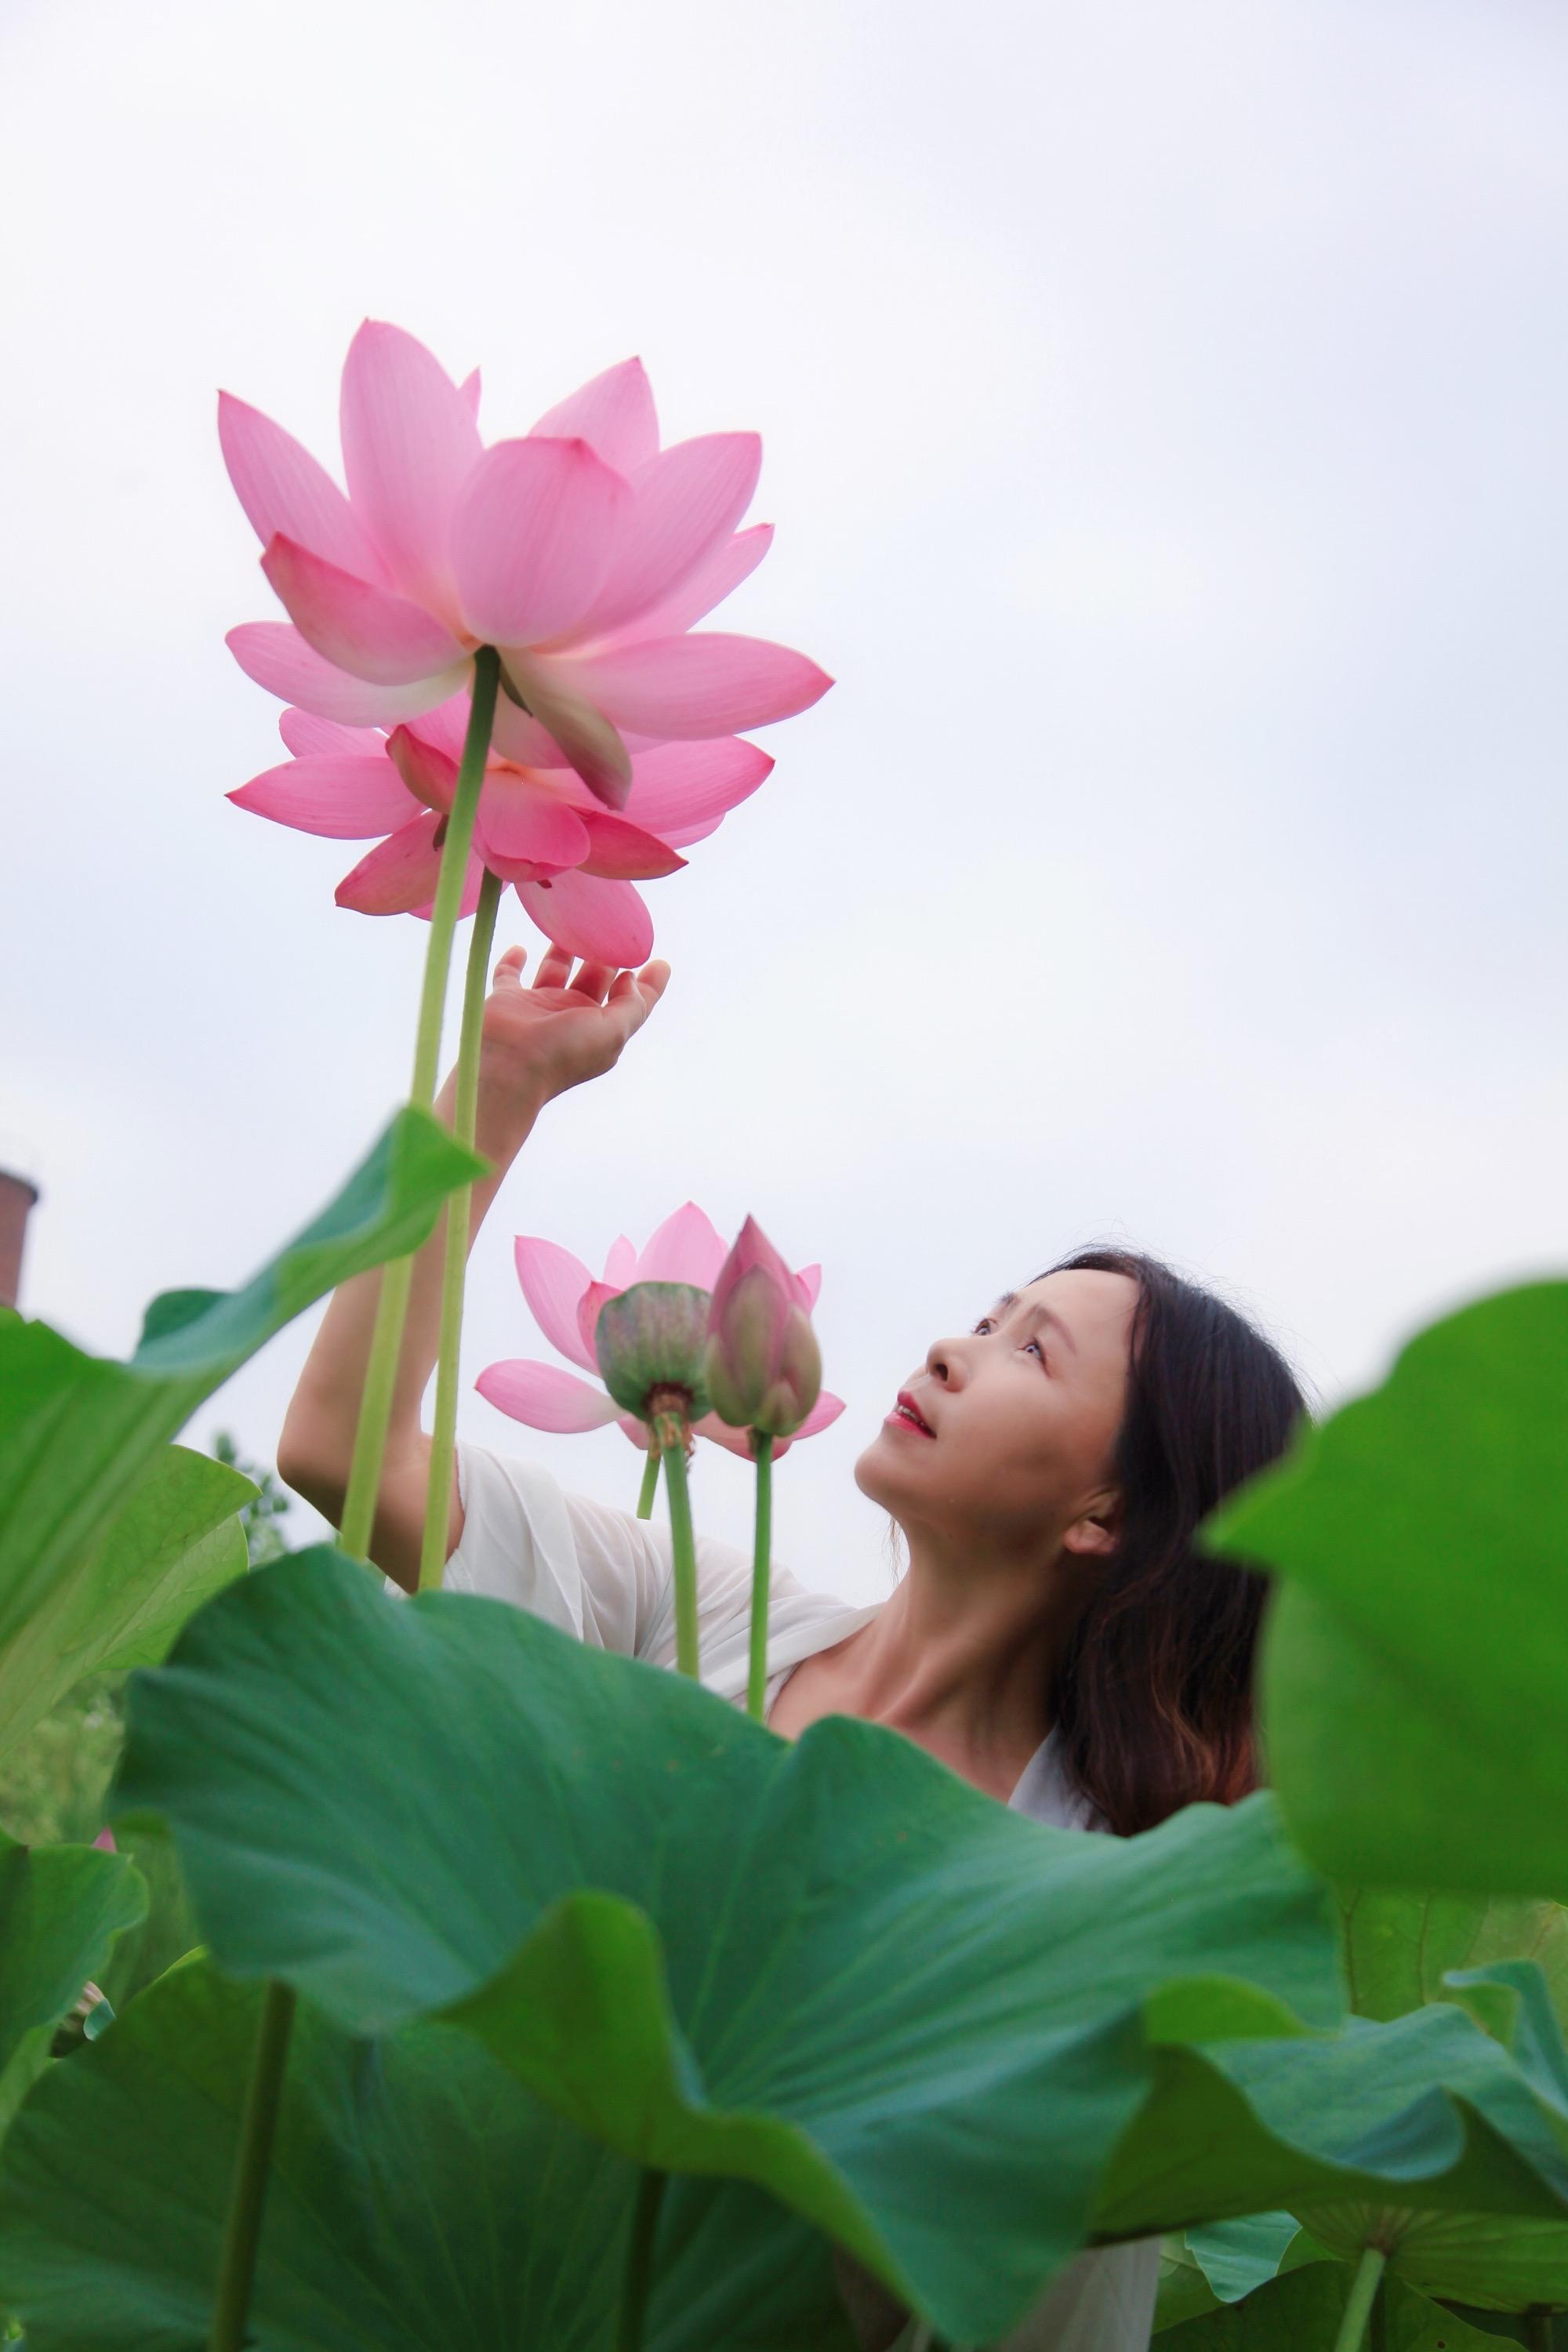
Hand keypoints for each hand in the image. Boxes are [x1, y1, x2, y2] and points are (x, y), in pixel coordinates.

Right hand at [478, 943, 669, 1110]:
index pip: (631, 1003)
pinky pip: (509, 975)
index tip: (660, 962)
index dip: (647, 985)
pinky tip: (521, 948)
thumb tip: (631, 978)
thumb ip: (631, 1005)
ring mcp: (539, 1007)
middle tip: (612, 927)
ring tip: (574, 924)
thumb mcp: (613, 1031)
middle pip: (595, 980)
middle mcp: (572, 1016)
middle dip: (606, 957)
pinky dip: (514, 961)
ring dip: (565, 950)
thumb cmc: (563, 1052)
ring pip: (556, 971)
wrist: (508, 1067)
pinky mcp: (508, 1000)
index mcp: (601, 1027)